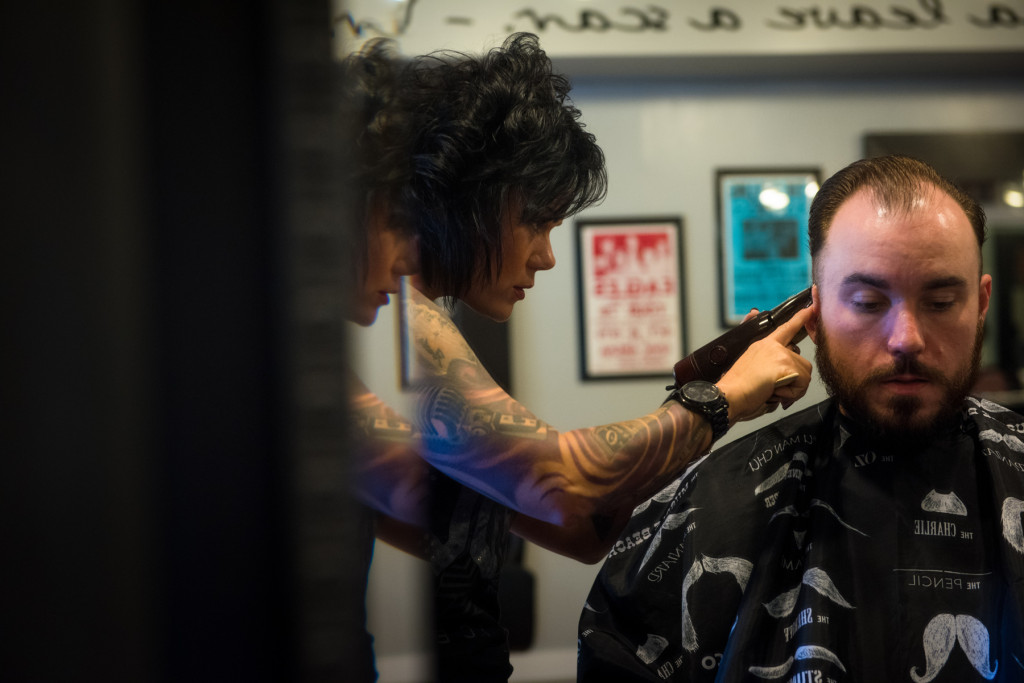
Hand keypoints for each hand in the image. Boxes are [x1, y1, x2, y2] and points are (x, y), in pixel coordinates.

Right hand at [715, 307, 812, 423]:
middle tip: (775, 388)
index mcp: (763, 345)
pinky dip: (793, 394)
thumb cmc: (736, 387)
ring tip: (773, 391)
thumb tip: (758, 335)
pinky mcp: (784, 364)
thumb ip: (763, 358)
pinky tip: (776, 392)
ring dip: (794, 388)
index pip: (785, 328)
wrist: (729, 396)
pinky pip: (802, 383)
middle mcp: (772, 346)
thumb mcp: (749, 367)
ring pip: (805, 374)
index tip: (811, 309)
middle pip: (801, 361)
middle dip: (795, 379)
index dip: (800, 318)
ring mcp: (780, 354)